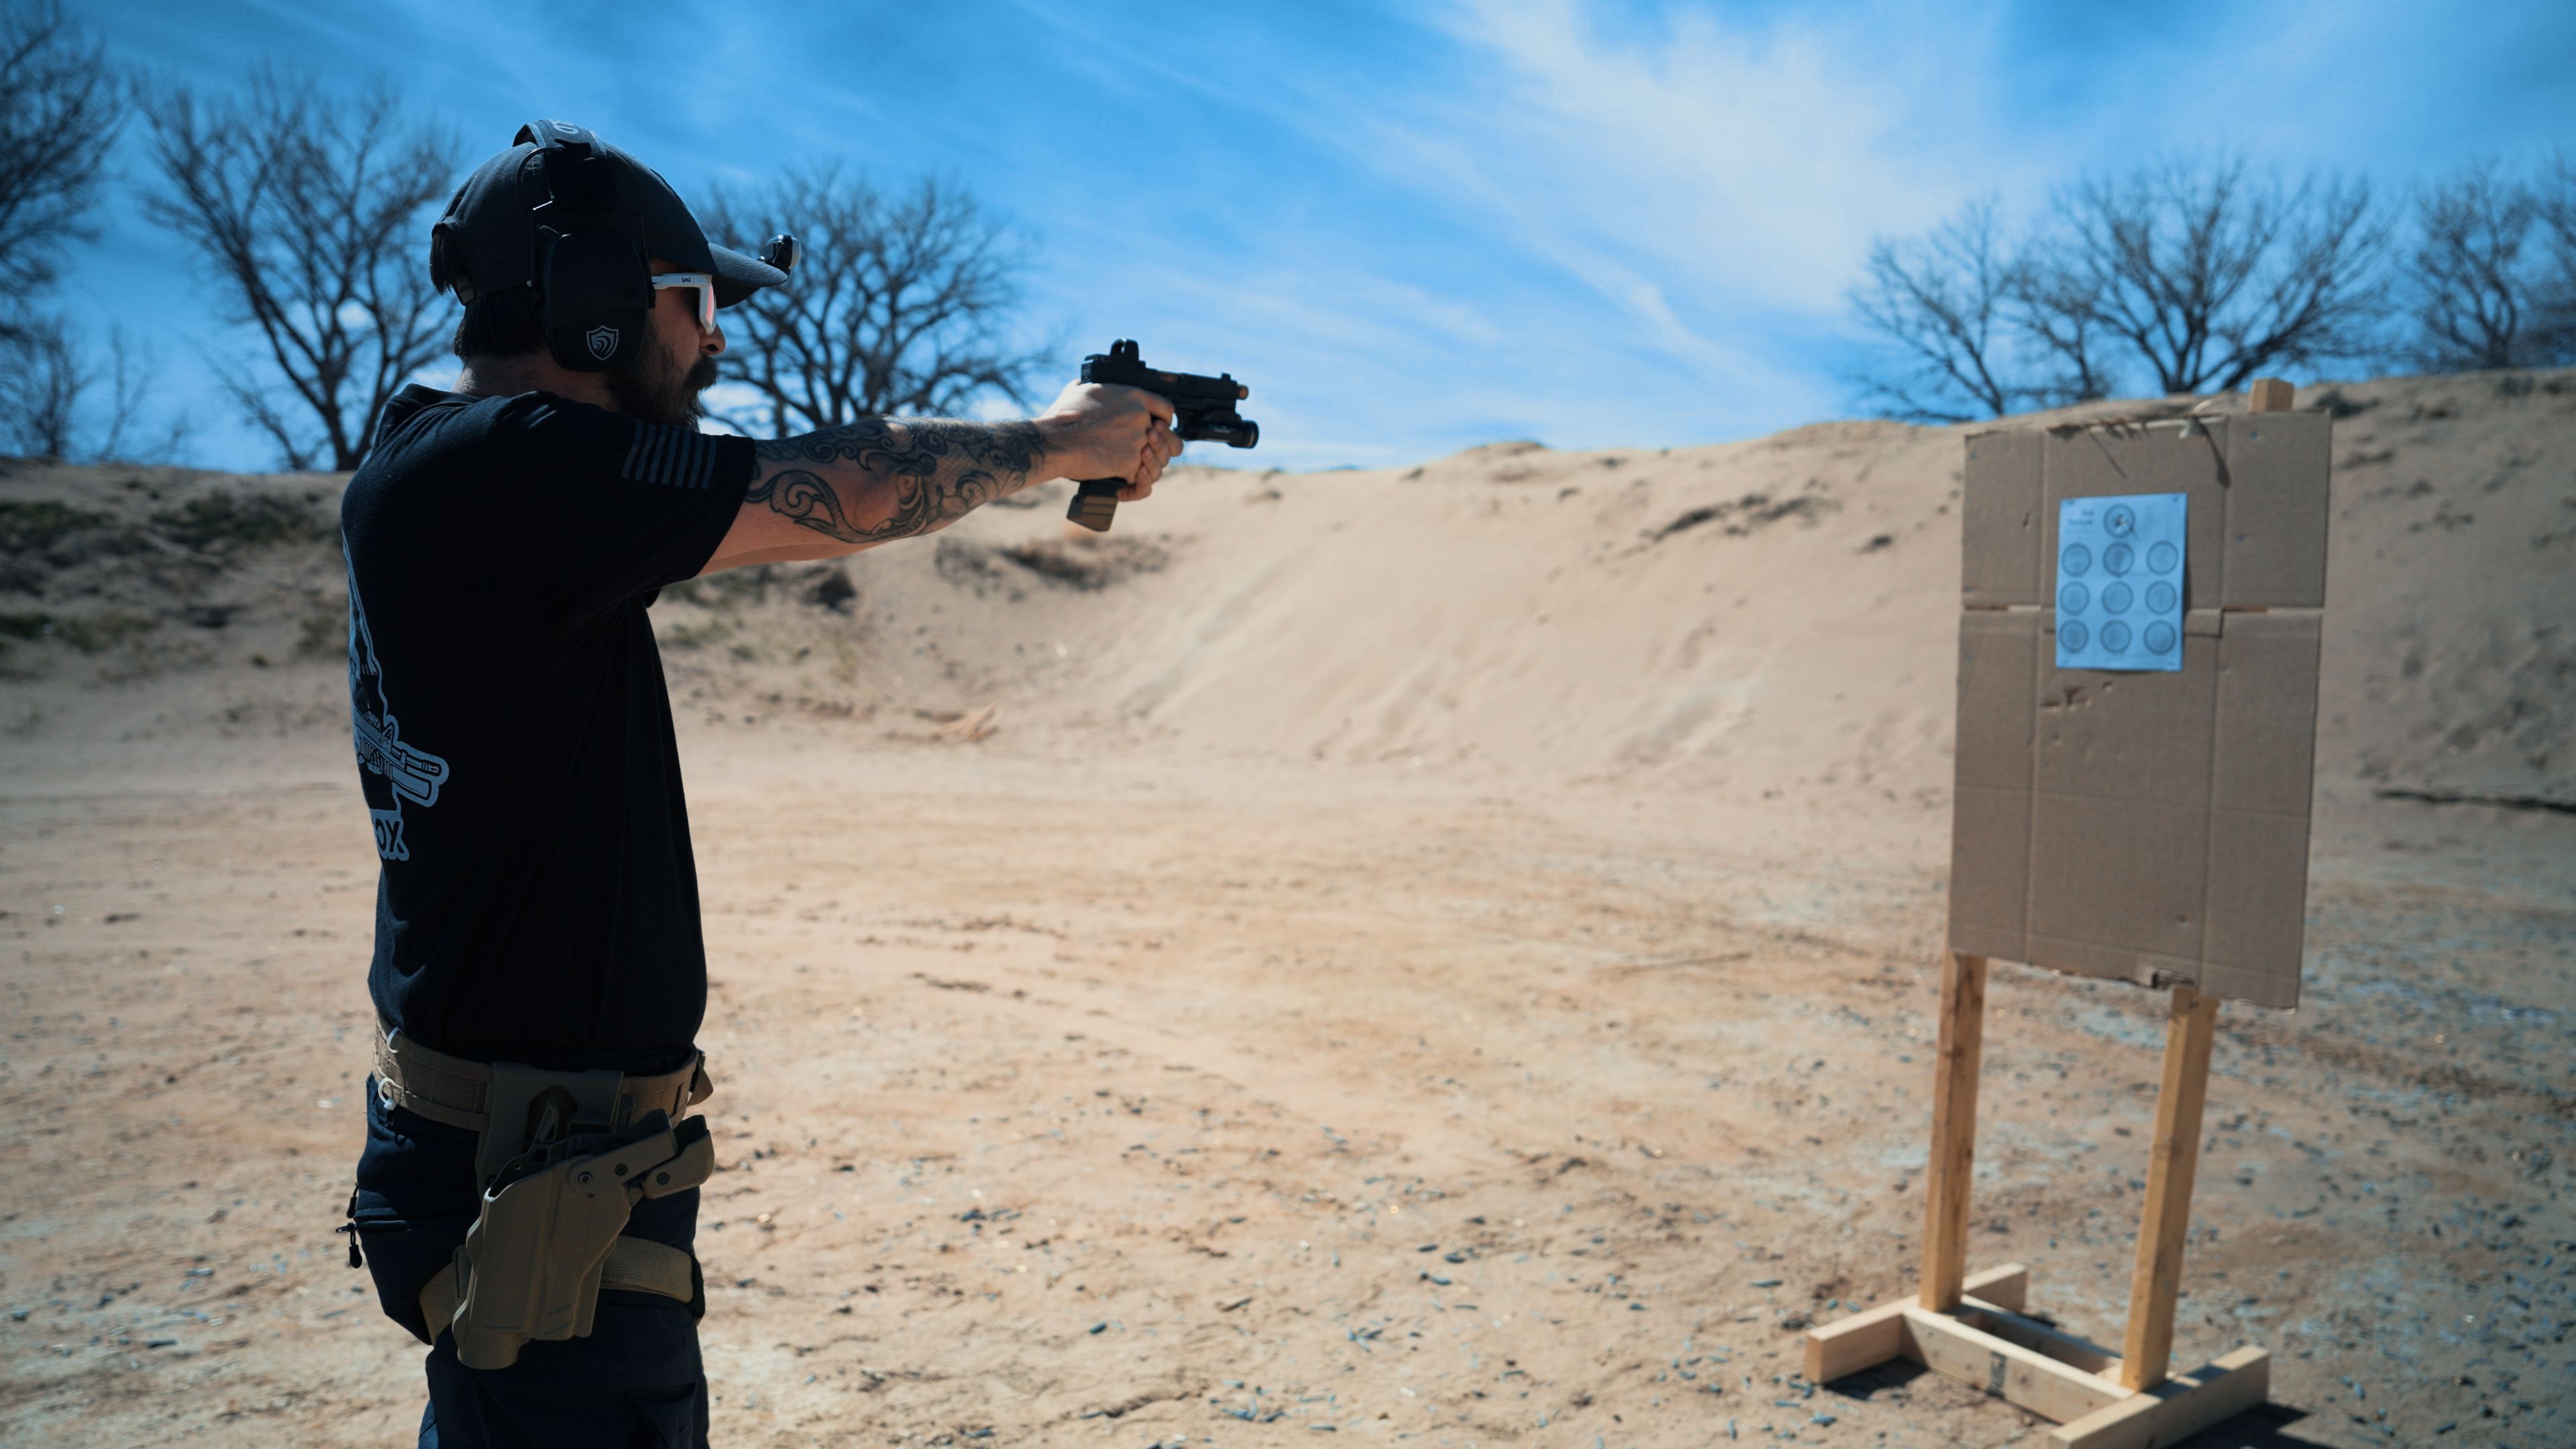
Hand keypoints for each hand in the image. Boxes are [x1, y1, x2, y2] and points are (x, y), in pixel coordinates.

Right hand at [1035, 380, 1184, 500]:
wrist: (1055, 441)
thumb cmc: (1062, 417)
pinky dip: (1132, 487)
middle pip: (1170, 439)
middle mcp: (1141, 419)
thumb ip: (1092, 388)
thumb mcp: (1078, 390)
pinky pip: (1142, 482)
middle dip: (1163, 448)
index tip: (1160, 426)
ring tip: (1135, 470)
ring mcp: (1138, 443)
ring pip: (1159, 463)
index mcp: (1134, 397)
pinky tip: (1125, 487)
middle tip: (1148, 453)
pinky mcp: (1130, 465)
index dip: (1166, 420)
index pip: (1167, 408)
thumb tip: (1082, 386)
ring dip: (1148, 469)